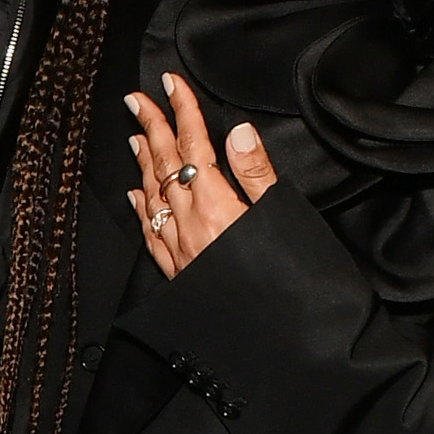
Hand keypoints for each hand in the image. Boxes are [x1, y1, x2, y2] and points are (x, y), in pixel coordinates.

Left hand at [122, 72, 278, 278]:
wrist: (284, 350)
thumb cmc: (297, 285)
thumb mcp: (286, 222)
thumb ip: (257, 176)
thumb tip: (237, 132)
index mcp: (219, 208)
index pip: (194, 147)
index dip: (181, 111)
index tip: (169, 83)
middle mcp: (191, 228)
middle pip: (166, 167)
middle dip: (151, 128)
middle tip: (136, 99)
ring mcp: (182, 254)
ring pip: (153, 197)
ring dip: (143, 163)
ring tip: (135, 137)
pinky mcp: (181, 276)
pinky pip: (151, 236)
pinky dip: (142, 210)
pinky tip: (136, 198)